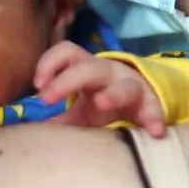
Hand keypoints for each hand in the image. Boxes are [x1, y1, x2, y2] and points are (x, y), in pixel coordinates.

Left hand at [33, 42, 166, 137]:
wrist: (144, 104)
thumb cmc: (106, 105)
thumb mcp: (82, 112)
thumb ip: (62, 119)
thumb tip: (34, 134)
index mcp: (89, 69)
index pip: (68, 52)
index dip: (50, 63)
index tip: (37, 87)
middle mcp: (111, 73)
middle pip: (90, 67)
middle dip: (67, 80)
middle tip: (47, 99)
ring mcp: (133, 87)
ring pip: (124, 85)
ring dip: (113, 93)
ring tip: (102, 103)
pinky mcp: (151, 104)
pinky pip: (153, 109)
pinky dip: (153, 118)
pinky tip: (154, 132)